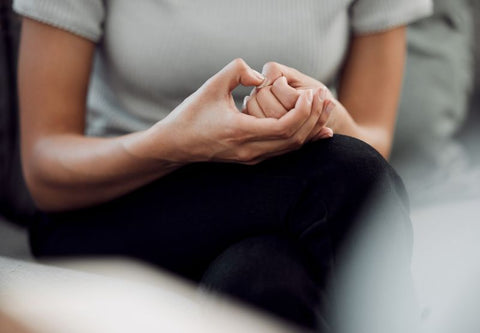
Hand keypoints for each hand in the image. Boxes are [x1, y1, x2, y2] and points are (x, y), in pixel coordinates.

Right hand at [146, 59, 326, 164]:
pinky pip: (284, 151)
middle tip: (326, 97)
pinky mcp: (252, 159)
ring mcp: (252, 158)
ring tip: (325, 109)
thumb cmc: (191, 114)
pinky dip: (302, 139)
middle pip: (294, 139)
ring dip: (311, 129)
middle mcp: (250, 150)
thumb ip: (237, 71)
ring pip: (291, 148)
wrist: (175, 145)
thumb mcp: (211, 86)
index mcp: (240, 132)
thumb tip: (262, 76)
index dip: (303, 110)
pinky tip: (317, 131)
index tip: (311, 93)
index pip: (285, 126)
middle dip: (314, 118)